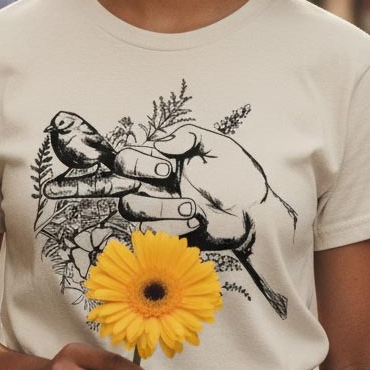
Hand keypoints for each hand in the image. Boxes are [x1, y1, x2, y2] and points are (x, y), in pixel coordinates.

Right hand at [45, 125, 267, 248]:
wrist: (255, 212)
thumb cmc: (237, 175)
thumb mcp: (217, 145)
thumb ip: (188, 136)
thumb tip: (160, 143)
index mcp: (160, 160)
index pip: (127, 157)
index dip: (138, 162)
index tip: (167, 167)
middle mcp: (152, 185)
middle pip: (115, 183)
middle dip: (121, 181)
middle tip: (164, 179)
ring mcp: (157, 210)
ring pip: (131, 209)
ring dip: (162, 207)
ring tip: (193, 207)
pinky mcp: (166, 233)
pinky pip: (152, 232)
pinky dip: (175, 227)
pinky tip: (199, 221)